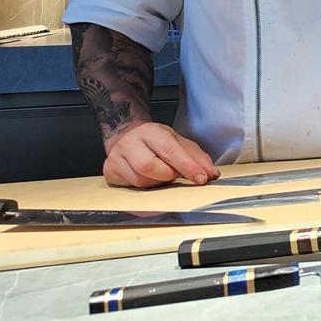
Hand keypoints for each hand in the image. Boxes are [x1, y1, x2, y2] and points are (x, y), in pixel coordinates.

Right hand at [102, 122, 218, 187]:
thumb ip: (196, 157)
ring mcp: (116, 157)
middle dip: (169, 176)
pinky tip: (148, 179)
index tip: (202, 179)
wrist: (126, 137)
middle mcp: (130, 143)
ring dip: (157, 183)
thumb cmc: (156, 142)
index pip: (170, 151)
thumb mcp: (179, 143)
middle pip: (151, 167)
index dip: (188, 167)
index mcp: (151, 132)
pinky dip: (145, 188)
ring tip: (161, 175)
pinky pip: (130, 187)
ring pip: (141, 181)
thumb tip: (211, 174)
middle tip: (175, 174)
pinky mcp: (110, 172)